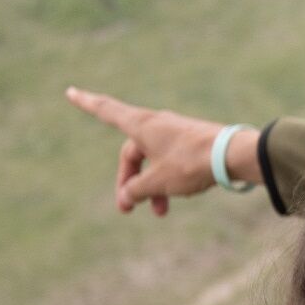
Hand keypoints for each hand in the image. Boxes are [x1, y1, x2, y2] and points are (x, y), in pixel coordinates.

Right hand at [65, 86, 260, 215]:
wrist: (233, 156)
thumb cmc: (192, 164)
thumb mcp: (158, 182)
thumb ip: (137, 189)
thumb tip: (128, 194)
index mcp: (142, 125)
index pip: (107, 111)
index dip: (87, 103)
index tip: (71, 91)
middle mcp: (156, 124)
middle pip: (132, 153)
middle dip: (130, 182)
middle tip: (128, 209)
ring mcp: (175, 132)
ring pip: (154, 161)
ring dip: (152, 187)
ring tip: (160, 213)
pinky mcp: (191, 141)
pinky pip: (171, 161)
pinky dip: (168, 179)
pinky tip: (178, 197)